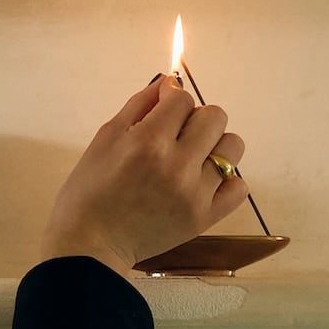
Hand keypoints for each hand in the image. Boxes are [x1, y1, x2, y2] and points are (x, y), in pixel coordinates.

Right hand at [41, 75, 248, 275]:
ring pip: (232, 148)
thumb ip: (139, 106)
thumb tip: (169, 83)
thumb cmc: (89, 190)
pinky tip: (204, 182)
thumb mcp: (105, 138)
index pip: (183, 98)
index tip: (161, 111)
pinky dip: (226, 180)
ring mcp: (195, 193)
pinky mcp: (204, 218)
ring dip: (214, 146)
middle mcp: (177, 165)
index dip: (171, 100)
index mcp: (148, 141)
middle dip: (196, 119)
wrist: (90, 244)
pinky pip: (239, 188)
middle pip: (215, 117)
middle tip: (176, 136)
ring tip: (192, 160)